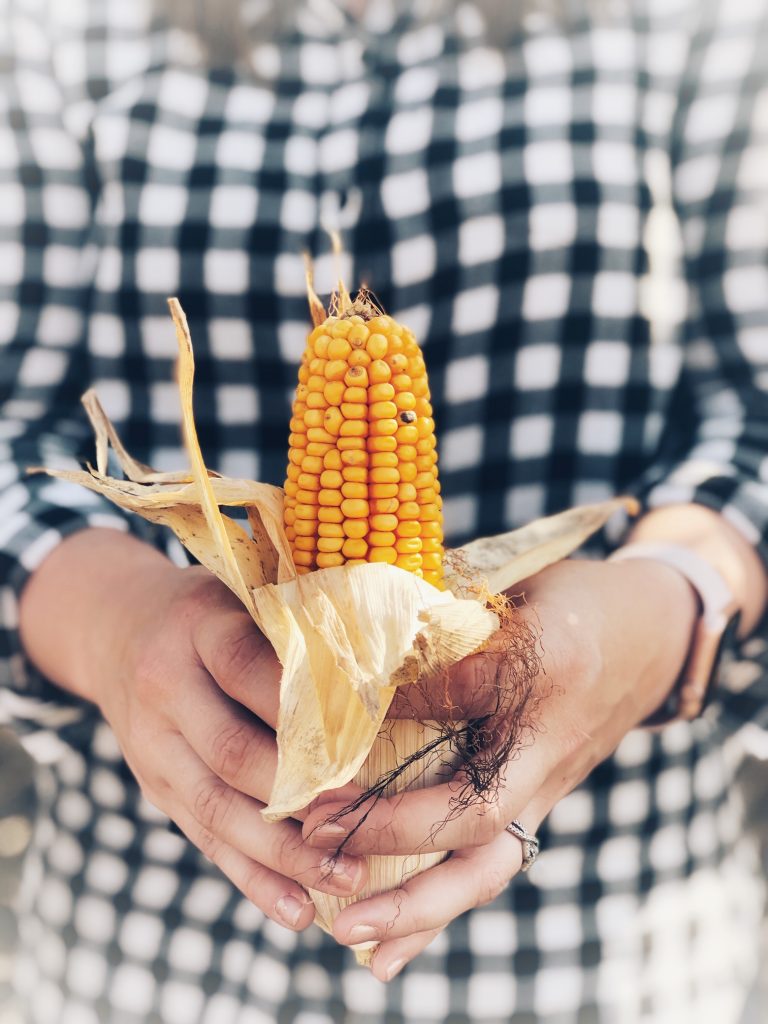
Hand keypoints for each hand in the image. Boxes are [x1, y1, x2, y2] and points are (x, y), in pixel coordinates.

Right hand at [20, 529, 366, 930]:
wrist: (116, 629)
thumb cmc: (211, 610)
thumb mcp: (244, 594)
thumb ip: (296, 626)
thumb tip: (392, 671)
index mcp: (198, 626)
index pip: (248, 667)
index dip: (305, 708)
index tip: (367, 740)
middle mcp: (166, 687)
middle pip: (233, 751)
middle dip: (301, 795)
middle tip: (365, 820)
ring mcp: (153, 746)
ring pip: (218, 809)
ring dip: (284, 854)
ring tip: (345, 878)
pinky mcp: (156, 787)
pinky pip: (203, 840)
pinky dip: (252, 880)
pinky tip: (298, 909)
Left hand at [301, 556, 697, 978]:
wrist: (651, 636)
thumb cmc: (576, 602)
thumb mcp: (518, 588)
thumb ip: (449, 619)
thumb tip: (357, 656)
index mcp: (546, 668)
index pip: (458, 692)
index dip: (387, 708)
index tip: (328, 717)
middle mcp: (547, 745)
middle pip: (477, 817)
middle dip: (391, 836)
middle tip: (318, 839)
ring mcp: (546, 786)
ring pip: (487, 866)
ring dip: (415, 906)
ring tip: (348, 932)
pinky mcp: (536, 806)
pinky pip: (490, 868)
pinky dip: (438, 911)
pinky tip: (389, 947)